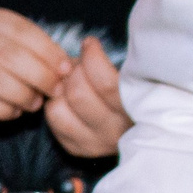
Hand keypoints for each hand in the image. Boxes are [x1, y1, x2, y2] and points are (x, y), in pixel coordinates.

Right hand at [0, 8, 73, 140]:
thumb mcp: (6, 55)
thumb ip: (33, 54)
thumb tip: (69, 66)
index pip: (20, 29)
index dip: (47, 50)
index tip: (67, 69)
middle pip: (8, 53)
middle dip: (39, 74)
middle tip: (56, 90)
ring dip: (23, 94)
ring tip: (36, 104)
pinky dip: (4, 110)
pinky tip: (14, 113)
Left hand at [43, 38, 130, 158]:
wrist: (138, 126)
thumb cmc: (137, 91)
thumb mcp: (135, 77)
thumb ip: (115, 66)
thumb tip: (87, 47)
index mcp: (133, 112)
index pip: (106, 84)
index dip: (92, 57)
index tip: (90, 44)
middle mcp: (113, 132)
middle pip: (78, 93)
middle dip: (74, 70)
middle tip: (78, 62)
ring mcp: (94, 143)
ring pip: (59, 108)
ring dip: (61, 88)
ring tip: (71, 80)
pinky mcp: (78, 148)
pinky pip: (53, 119)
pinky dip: (55, 102)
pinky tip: (67, 97)